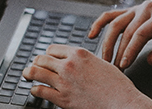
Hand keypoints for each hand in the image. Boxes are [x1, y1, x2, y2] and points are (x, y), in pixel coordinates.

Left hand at [23, 45, 151, 108]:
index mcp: (79, 54)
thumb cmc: (118, 86)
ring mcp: (63, 81)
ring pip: (35, 72)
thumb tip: (77, 61)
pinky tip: (36, 90)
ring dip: (29, 73)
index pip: (53, 49)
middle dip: (37, 62)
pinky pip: (39, 90)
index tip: (47, 59)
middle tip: (34, 66)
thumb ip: (85, 61)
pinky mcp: (61, 97)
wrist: (123, 103)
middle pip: (41, 58)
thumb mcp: (102, 63)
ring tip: (27, 75)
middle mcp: (68, 65)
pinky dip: (35, 89)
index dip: (48, 54)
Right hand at [91, 0, 151, 69]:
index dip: (131, 50)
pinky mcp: (128, 10)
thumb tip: (150, 61)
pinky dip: (99, 24)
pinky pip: (110, 15)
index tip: (124, 65)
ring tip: (105, 59)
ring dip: (107, 42)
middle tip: (115, 69)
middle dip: (119, 51)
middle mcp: (146, 8)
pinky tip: (92, 35)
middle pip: (126, 31)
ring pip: (115, 24)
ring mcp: (135, 8)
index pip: (141, 34)